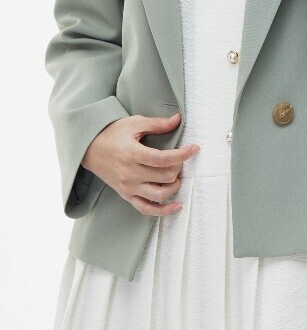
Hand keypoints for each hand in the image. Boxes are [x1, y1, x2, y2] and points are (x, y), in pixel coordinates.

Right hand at [81, 111, 198, 215]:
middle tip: (179, 159)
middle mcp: (130, 173)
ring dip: (174, 186)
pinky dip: (163, 211)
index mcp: (132, 154)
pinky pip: (146, 209)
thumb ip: (157, 124)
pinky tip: (177, 205)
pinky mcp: (126, 195)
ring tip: (177, 177)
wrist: (89, 149)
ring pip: (159, 194)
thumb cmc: (112, 134)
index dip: (183, 155)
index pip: (163, 159)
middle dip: (178, 167)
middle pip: (164, 177)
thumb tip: (178, 119)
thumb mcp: (134, 123)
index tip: (195, 148)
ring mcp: (128, 187)